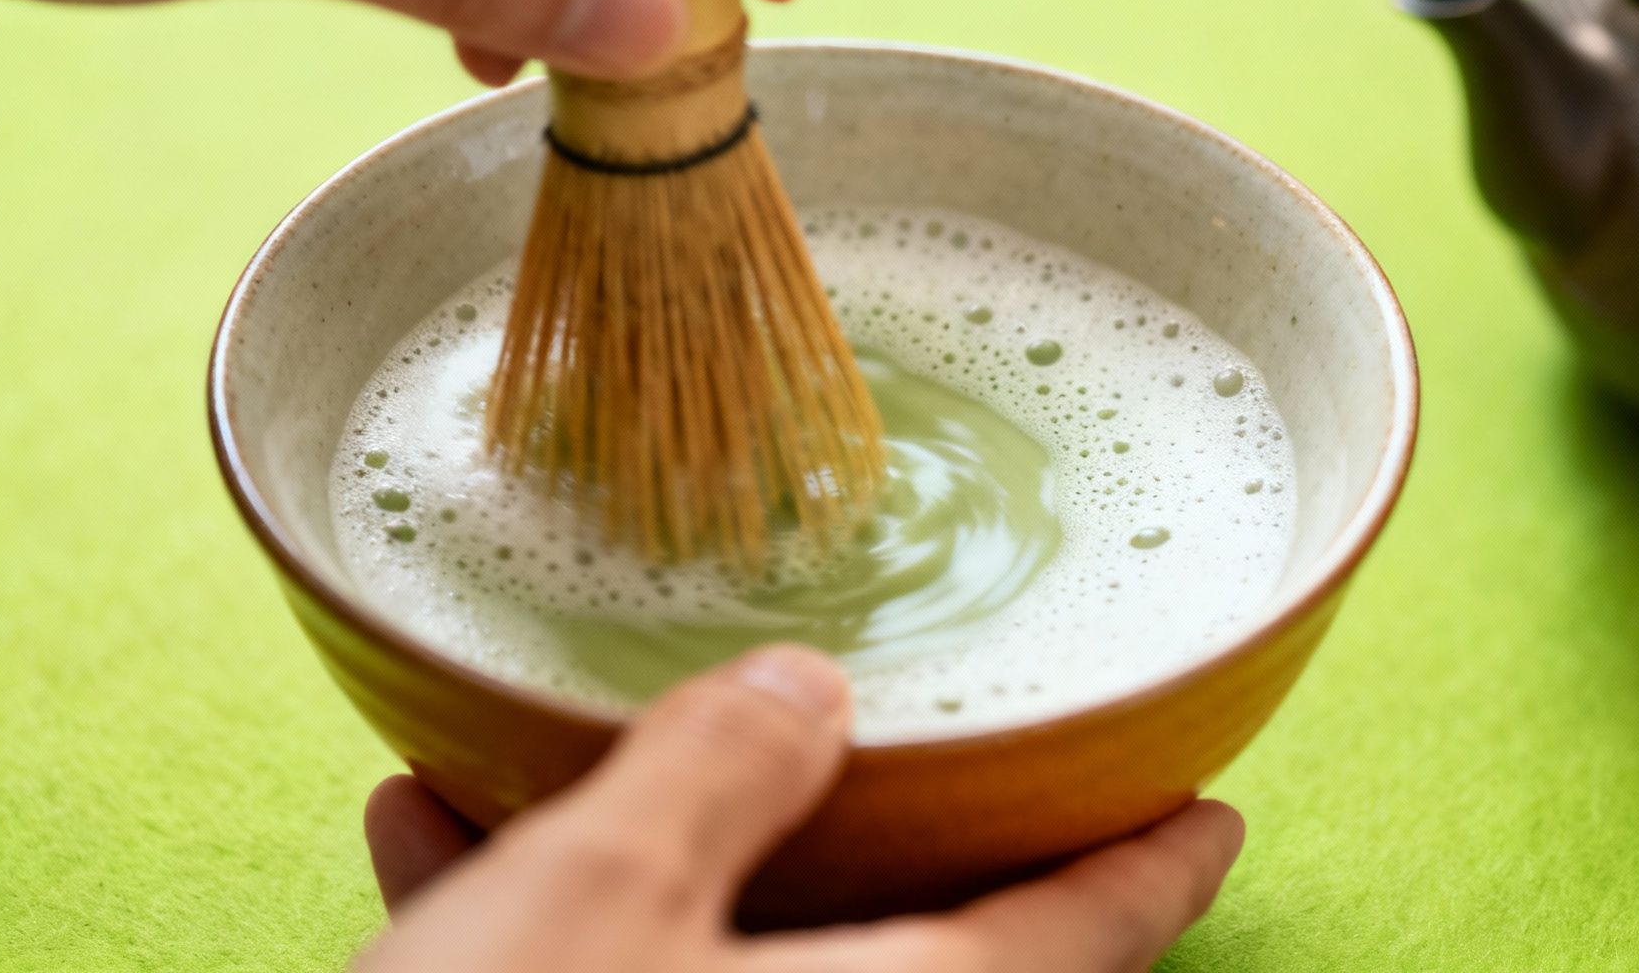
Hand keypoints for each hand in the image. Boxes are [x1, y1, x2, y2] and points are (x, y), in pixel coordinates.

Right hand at [358, 645, 1245, 971]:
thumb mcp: (594, 903)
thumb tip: (807, 693)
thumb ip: (713, 775)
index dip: (1158, 869)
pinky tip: (425, 848)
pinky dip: (552, 940)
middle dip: (897, 850)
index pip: (1085, 939)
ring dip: (654, 868)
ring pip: (733, 971)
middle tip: (912, 762)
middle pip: (926, 963)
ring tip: (556, 770)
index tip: (1213, 819)